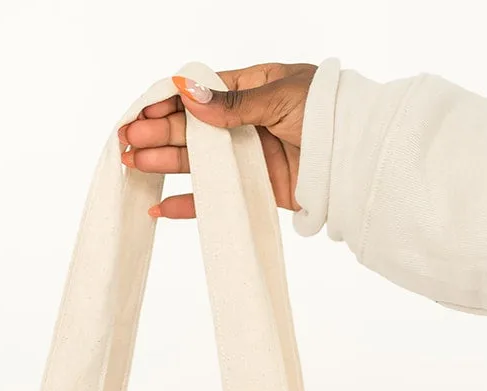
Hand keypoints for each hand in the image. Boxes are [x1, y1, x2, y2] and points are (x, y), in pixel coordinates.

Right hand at [118, 63, 317, 219]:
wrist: (360, 159)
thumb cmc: (330, 115)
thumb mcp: (280, 98)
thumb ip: (233, 104)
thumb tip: (188, 94)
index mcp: (252, 88)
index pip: (200, 92)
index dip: (168, 102)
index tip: (141, 112)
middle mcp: (245, 122)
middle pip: (191, 128)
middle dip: (157, 133)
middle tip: (126, 141)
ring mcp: (248, 156)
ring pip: (197, 161)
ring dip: (163, 162)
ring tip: (132, 164)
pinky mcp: (254, 190)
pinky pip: (215, 197)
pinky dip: (189, 204)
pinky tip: (160, 205)